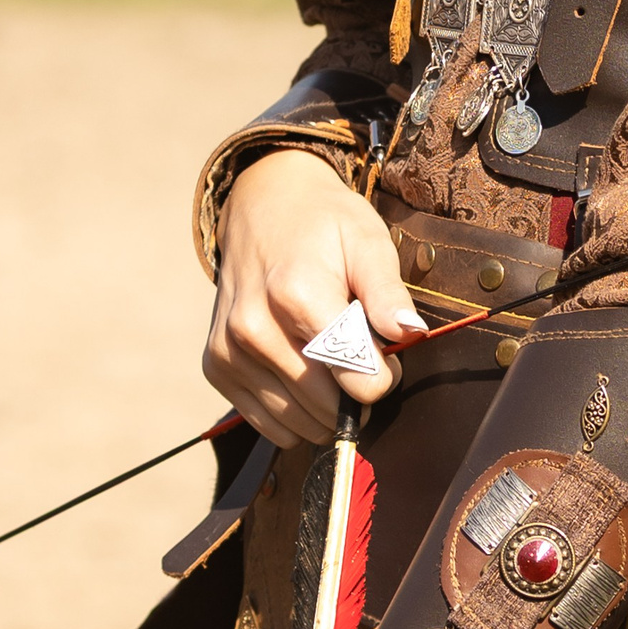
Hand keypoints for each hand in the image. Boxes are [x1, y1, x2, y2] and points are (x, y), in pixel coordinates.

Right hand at [204, 148, 427, 448]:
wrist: (262, 203)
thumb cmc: (324, 224)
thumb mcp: (367, 242)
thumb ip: (388, 293)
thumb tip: (411, 333)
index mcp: (295, 293)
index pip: (358, 378)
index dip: (385, 373)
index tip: (385, 350)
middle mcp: (254, 327)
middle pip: (329, 408)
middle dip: (356, 392)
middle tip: (360, 352)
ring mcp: (229, 350)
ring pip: (300, 425)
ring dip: (326, 407)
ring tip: (329, 356)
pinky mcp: (215, 366)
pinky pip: (270, 425)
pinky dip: (295, 412)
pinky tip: (302, 371)